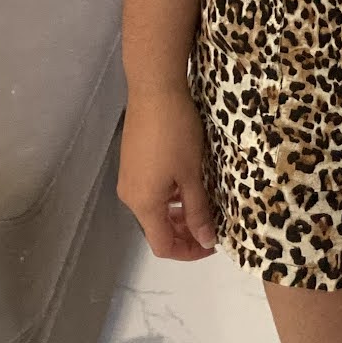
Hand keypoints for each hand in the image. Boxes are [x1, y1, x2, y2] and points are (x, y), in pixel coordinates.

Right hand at [117, 89, 218, 260]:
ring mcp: (128, 179)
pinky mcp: (131, 163)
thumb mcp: (192, 174)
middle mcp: (130, 196)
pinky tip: (187, 184)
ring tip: (203, 206)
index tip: (212, 243)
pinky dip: (170, 198)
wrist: (154, 90)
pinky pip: (151, 192)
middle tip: (212, 225)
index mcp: (144, 203)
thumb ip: (198, 211)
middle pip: (157, 229)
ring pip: (154, 210)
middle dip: (185, 234)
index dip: (189, 251)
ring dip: (178, 215)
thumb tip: (206, 240)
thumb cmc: (176, 133)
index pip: (163, 246)